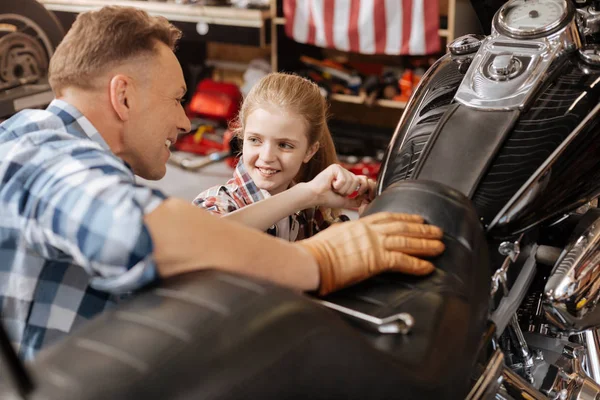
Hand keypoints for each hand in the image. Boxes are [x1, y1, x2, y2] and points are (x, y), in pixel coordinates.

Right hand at [297, 212, 444, 294]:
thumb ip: (346, 237)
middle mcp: (369, 231)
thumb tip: (348, 242)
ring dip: (426, 245)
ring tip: (440, 246)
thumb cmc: (315, 252)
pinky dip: (417, 264)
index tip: (417, 218)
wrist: (310, 260)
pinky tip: (428, 267)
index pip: (387, 218)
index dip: (405, 217)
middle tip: (437, 231)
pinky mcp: (375, 260)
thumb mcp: (333, 236)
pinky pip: (402, 261)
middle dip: (422, 230)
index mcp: (359, 225)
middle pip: (402, 227)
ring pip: (407, 241)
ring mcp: (373, 244)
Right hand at [305, 164, 374, 208]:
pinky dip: (337, 185)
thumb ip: (355, 201)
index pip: (363, 179)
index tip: (359, 193)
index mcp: (347, 179)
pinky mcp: (335, 167)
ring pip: (351, 180)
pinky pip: (343, 179)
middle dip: (348, 191)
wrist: (315, 196)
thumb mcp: (344, 201)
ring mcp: (340, 169)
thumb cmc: (326, 198)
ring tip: (333, 188)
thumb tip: (364, 199)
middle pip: (357, 181)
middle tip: (337, 191)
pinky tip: (330, 183)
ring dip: (342, 189)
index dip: (364, 186)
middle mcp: (344, 172)